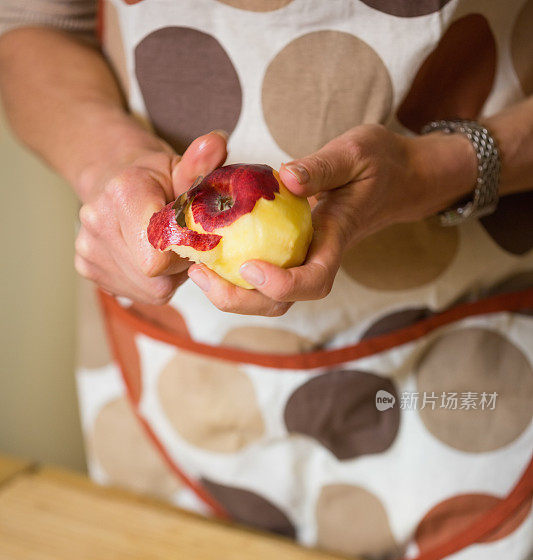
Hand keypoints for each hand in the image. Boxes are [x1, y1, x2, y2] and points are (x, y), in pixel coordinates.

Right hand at [75, 130, 226, 303]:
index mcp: (123, 193)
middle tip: (179, 240)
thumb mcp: (181, 166)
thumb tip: (217, 142)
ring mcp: (87, 247)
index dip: (185, 250)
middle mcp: (97, 221)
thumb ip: (201, 163)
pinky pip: (134, 292)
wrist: (111, 174)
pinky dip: (149, 282)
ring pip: (148, 289)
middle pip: (156, 276)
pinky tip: (146, 255)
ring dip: (165, 276)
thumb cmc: (154, 175)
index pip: (161, 254)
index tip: (190, 233)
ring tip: (162, 246)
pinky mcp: (85, 266)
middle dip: (177, 265)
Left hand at [188, 124, 476, 315]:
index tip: (250, 267)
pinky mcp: (292, 253)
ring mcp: (305, 260)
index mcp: (337, 239)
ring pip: (268, 298)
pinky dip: (231, 274)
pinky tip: (206, 254)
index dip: (283, 285)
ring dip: (230, 293)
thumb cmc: (379, 163)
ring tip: (196, 269)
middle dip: (240, 300)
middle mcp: (319, 259)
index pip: (315, 279)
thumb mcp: (356, 152)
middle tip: (200, 274)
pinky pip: (261, 276)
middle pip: (282, 303)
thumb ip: (323, 167)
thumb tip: (288, 178)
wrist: (398, 179)